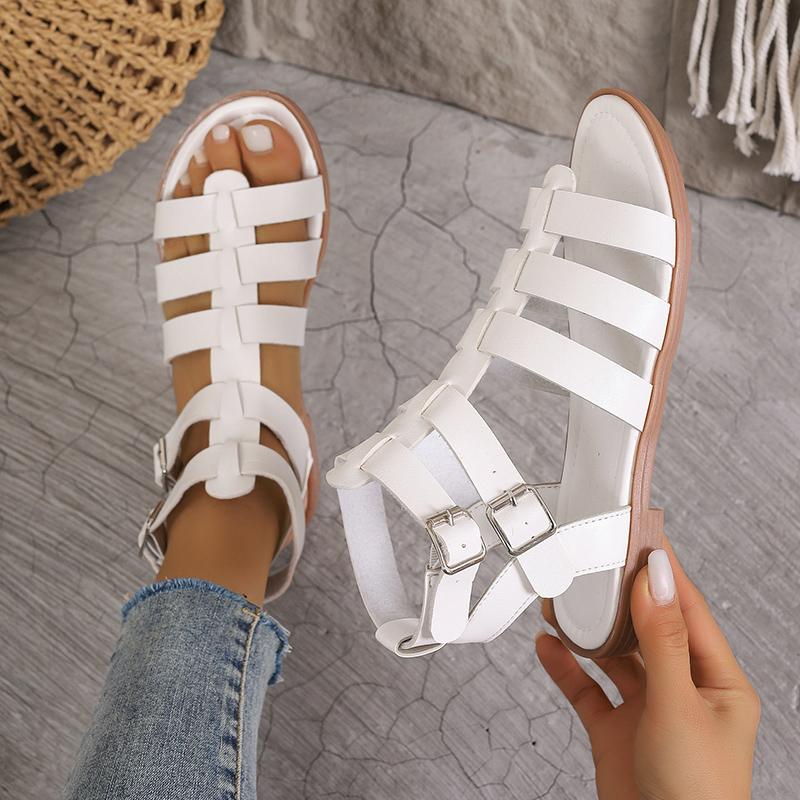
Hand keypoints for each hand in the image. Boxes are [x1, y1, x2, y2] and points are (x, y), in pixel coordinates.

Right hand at [536, 542, 759, 799]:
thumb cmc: (696, 796)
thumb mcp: (679, 706)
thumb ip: (663, 640)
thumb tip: (656, 578)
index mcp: (717, 681)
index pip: (687, 609)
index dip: (662, 570)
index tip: (639, 534)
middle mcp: (684, 690)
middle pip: (647, 627)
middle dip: (618, 595)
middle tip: (593, 560)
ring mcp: (648, 711)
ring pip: (614, 655)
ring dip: (588, 630)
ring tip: (562, 601)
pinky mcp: (616, 731)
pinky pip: (587, 689)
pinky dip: (566, 667)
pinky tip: (548, 646)